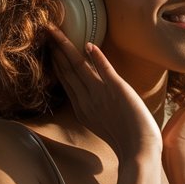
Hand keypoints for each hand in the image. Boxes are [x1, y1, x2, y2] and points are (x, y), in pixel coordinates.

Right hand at [48, 27, 161, 157]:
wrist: (138, 152)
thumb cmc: (127, 142)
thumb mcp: (104, 125)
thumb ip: (96, 109)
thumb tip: (95, 97)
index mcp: (83, 109)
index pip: (66, 81)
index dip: (57, 63)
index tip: (50, 47)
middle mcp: (87, 100)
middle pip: (67, 70)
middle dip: (55, 49)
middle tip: (46, 31)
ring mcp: (100, 94)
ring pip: (78, 66)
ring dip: (67, 47)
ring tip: (56, 32)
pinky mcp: (117, 89)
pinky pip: (104, 69)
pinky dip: (96, 57)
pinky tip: (88, 44)